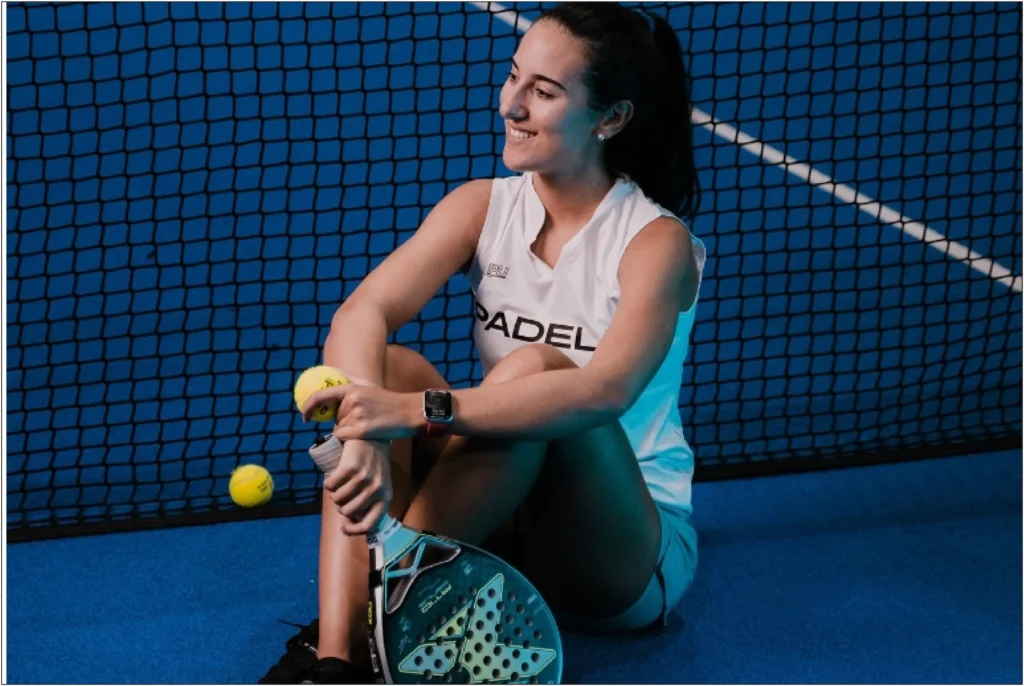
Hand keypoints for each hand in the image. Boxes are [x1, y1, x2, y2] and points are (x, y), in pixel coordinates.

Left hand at [301, 383, 422, 440]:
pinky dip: (352, 439)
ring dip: (350, 431)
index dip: (308, 407)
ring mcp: (356, 415)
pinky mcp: (362, 430)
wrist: (410, 411)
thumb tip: (330, 389)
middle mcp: (351, 400)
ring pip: (340, 429)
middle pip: (335, 418)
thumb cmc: (389, 402)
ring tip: (370, 425)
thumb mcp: (369, 388)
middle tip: (365, 420)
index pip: (321, 396)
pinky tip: (368, 433)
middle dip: (345, 422)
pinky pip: (346, 438)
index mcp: (351, 388)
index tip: (305, 417)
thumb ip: (350, 388)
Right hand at [324, 439, 392, 535]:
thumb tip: (347, 526)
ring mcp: (364, 478)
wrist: (373, 439)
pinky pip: (331, 485)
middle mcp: (376, 490)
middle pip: (347, 512)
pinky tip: (332, 478)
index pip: (370, 525)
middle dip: (340, 506)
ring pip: (337, 499)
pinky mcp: (351, 468)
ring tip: (339, 485)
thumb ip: (366, 505)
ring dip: (333, 494)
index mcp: (386, 498)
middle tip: (342, 495)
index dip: (354, 530)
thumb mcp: (378, 487)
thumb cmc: (373, 467)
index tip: (343, 527)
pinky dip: (328, 483)